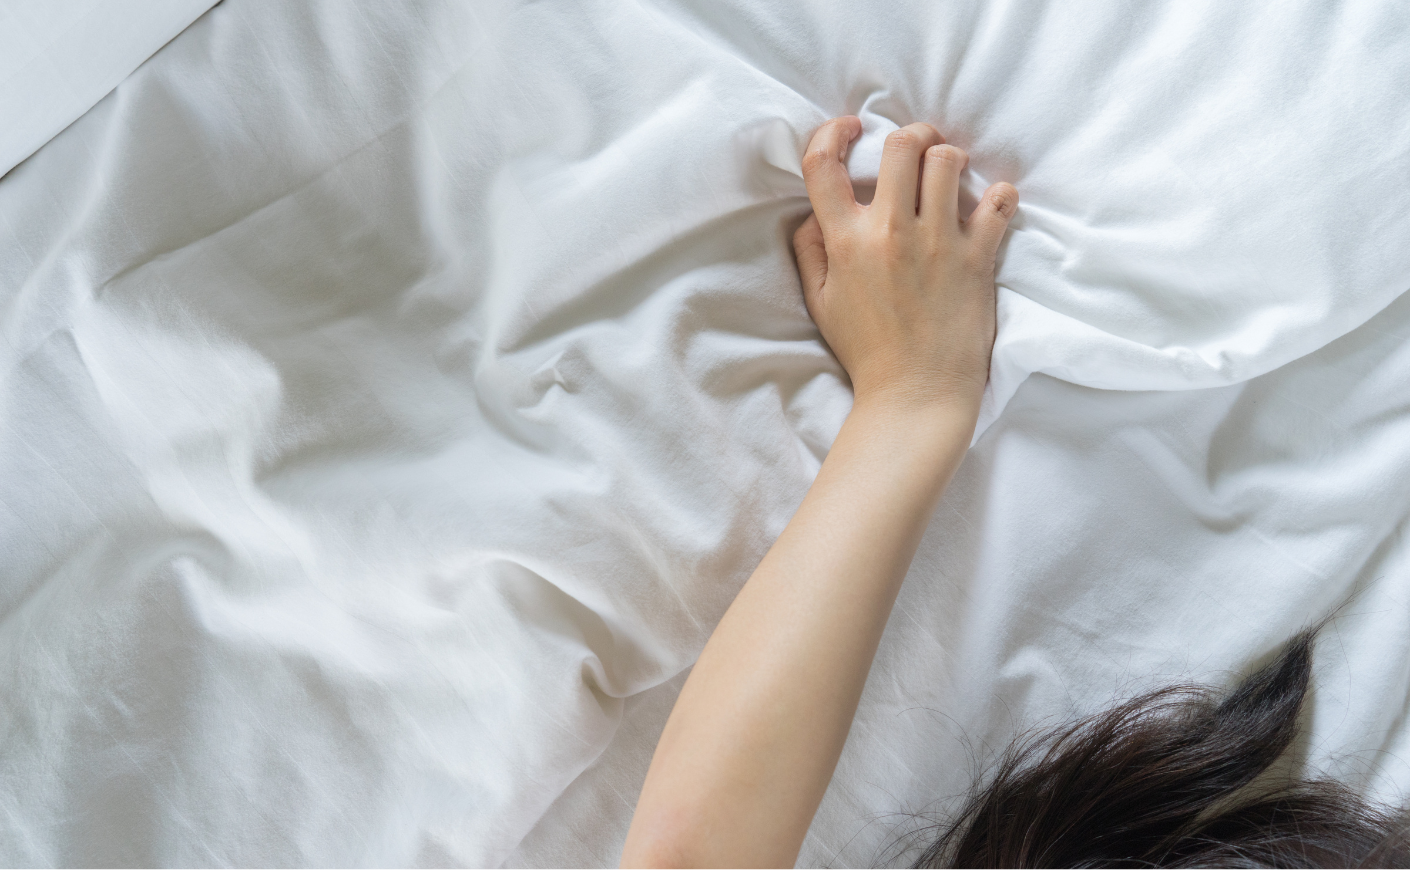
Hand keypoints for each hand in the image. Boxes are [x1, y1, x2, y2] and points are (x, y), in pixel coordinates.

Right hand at [793, 116, 1016, 419]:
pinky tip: (992, 206)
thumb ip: (810, 250)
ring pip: (949, 161)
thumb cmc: (866, 350)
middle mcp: (891, 232)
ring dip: (949, 160)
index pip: (824, 165)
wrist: (915, 393)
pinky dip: (1001, 197)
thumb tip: (814, 212)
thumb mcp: (820, 301)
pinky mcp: (978, 258)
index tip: (849, 130)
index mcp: (846, 241)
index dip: (832, 133)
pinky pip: (1000, 202)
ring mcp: (939, 243)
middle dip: (910, 136)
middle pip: (902, 145)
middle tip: (916, 151)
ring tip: (948, 178)